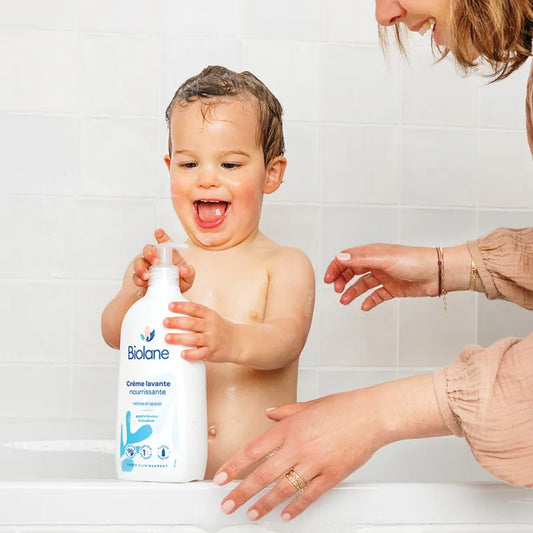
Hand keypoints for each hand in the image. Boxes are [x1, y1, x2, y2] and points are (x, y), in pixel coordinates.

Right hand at [132, 228, 194, 293]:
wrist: (171, 296)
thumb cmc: (179, 282)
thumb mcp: (188, 278)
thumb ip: (189, 272)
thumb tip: (183, 270)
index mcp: (169, 255)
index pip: (165, 243)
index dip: (161, 236)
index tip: (158, 232)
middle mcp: (156, 258)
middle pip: (148, 249)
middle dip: (149, 253)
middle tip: (155, 261)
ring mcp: (147, 267)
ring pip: (138, 261)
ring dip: (141, 268)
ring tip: (147, 276)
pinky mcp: (141, 277)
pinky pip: (135, 276)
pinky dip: (139, 279)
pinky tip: (144, 283)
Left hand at [163, 301, 234, 361]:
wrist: (238, 342)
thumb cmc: (220, 329)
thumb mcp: (211, 318)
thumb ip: (196, 315)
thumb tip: (173, 313)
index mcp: (209, 315)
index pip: (195, 308)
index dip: (182, 306)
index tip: (170, 306)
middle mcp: (210, 326)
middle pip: (192, 323)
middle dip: (177, 322)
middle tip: (165, 322)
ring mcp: (212, 339)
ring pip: (194, 338)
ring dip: (179, 338)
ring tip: (167, 338)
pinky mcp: (212, 352)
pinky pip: (201, 353)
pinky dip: (191, 354)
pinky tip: (182, 354)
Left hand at [213, 390, 384, 521]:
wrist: (370, 415)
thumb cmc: (342, 408)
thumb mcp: (308, 405)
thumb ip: (285, 412)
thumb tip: (269, 414)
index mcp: (289, 428)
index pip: (253, 450)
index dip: (234, 466)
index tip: (221, 478)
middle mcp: (298, 446)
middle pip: (262, 474)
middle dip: (241, 492)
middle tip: (228, 504)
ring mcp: (314, 463)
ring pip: (283, 489)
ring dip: (264, 504)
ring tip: (252, 514)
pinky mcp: (331, 475)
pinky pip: (309, 496)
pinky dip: (296, 508)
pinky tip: (286, 515)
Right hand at [324, 243, 438, 309]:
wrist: (439, 273)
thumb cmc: (415, 261)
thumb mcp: (384, 259)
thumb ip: (361, 259)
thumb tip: (340, 258)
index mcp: (373, 253)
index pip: (347, 258)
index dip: (336, 267)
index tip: (328, 280)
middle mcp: (377, 263)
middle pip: (352, 271)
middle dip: (341, 280)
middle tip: (337, 290)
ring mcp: (384, 276)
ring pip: (362, 284)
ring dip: (352, 292)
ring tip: (345, 301)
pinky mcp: (392, 289)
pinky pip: (376, 295)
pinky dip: (369, 300)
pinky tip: (364, 306)